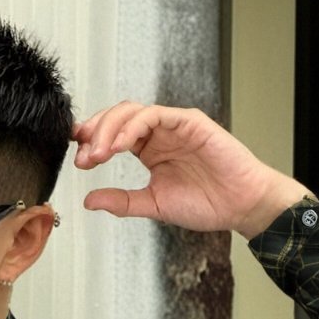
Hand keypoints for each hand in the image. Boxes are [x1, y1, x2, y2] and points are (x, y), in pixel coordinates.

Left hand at [71, 103, 307, 236]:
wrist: (240, 206)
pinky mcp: (189, 121)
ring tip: (98, 154)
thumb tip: (88, 200)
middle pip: (117, 118)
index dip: (91, 141)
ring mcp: (174, 125)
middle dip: (95, 133)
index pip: (113, 134)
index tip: (77, 159)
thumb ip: (122, 201)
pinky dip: (133, 127)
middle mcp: (159, 133)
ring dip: (109, 130)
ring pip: (131, 111)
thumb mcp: (153, 205)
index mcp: (149, 149)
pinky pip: (155, 115)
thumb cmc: (206, 203)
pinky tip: (120, 146)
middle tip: (84, 157)